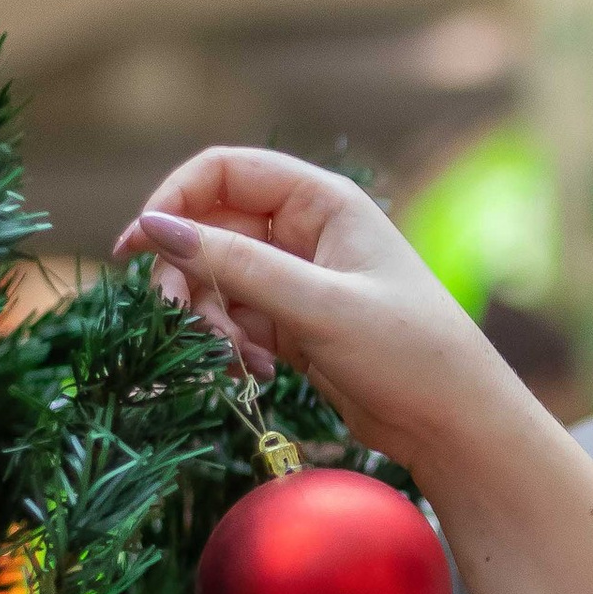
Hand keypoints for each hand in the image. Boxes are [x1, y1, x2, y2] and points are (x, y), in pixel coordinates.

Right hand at [113, 148, 506, 473]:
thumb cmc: (408, 351)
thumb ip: (236, 266)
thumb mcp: (319, 306)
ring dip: (210, 319)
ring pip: (216, 280)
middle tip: (172, 319)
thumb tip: (154, 227)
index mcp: (322, 202)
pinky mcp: (293, 324)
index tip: (137, 247)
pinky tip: (255, 373)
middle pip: (210, 229)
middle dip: (186, 274)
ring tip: (239, 360)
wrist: (454, 422)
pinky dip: (231, 345)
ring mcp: (298, 279)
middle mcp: (306, 231)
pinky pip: (235, 319)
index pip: (223, 171)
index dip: (174, 200)